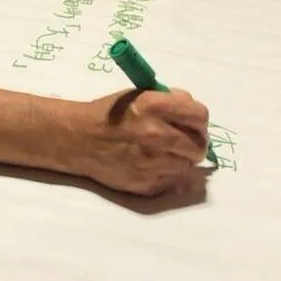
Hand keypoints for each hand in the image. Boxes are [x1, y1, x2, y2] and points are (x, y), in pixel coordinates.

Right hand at [72, 89, 209, 195]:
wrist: (80, 141)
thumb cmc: (110, 114)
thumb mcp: (139, 95)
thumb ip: (170, 101)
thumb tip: (192, 112)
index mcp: (154, 106)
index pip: (200, 116)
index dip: (199, 120)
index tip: (194, 124)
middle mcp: (156, 134)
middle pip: (199, 145)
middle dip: (195, 142)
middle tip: (183, 140)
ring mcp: (152, 162)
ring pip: (188, 165)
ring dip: (180, 159)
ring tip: (164, 152)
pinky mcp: (147, 184)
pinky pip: (172, 180)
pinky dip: (168, 173)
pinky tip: (153, 164)